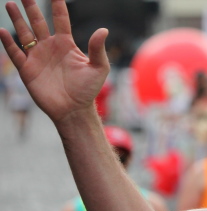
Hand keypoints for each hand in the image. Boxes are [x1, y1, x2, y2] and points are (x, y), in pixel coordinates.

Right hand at [0, 0, 109, 121]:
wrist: (73, 110)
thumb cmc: (88, 90)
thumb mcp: (98, 68)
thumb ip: (98, 49)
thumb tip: (104, 30)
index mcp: (66, 44)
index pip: (60, 19)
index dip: (57, 5)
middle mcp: (50, 47)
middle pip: (37, 21)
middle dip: (31, 7)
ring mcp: (37, 57)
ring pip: (24, 33)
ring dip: (17, 19)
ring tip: (10, 4)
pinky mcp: (27, 69)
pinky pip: (15, 53)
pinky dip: (8, 42)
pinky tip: (2, 31)